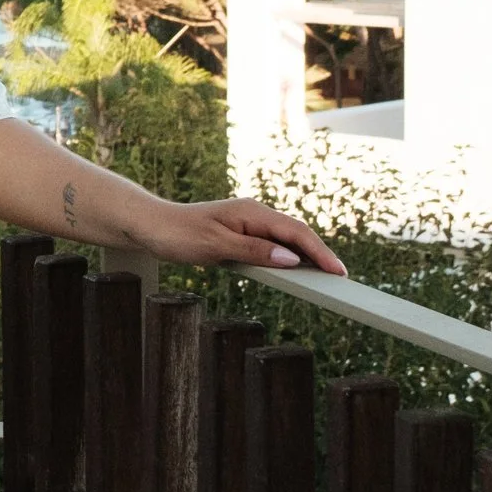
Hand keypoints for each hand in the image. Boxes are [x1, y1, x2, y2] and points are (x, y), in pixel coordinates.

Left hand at [135, 195, 345, 276]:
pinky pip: (272, 245)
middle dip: (320, 255)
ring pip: (286, 240)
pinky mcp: (242, 233)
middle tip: (341, 279)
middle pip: (297, 234)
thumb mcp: (216, 247)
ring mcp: (249, 223)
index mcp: (252, 212)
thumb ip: (254, 252)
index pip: (296, 233)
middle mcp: (255, 214)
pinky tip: (295, 271)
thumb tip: (291, 259)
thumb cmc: (178, 234)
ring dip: (306, 257)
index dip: (320, 252)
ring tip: (325, 278)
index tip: (338, 271)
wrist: (151, 226)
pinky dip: (287, 258)